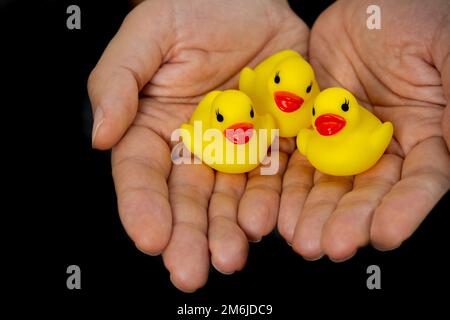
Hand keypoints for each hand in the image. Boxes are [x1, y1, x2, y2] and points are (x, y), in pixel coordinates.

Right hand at [88, 0, 307, 291]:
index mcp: (156, 127)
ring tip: (231, 254)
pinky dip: (273, 201)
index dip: (143, 208)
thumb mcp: (146, 37)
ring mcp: (239, 146)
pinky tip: (269, 221)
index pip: (142, 176)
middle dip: (187, 236)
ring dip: (230, 229)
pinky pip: (276, 176)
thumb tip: (100, 134)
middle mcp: (196, 145)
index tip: (150, 238)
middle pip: (187, 199)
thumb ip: (116, 83)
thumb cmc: (193, 9)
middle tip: (189, 270)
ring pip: (232, 197)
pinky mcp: (276, 140)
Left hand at [278, 0, 449, 260]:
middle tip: (327, 246)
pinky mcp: (310, 123)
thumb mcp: (448, 55)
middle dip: (347, 220)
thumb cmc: (420, 17)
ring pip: (327, 180)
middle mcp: (382, 144)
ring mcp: (343, 135)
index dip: (403, 210)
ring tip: (297, 237)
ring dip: (312, 210)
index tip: (384, 236)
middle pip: (365, 191)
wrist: (370, 0)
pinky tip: (275, 205)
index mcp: (425, 135)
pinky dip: (286, 180)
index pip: (417, 183)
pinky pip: (296, 154)